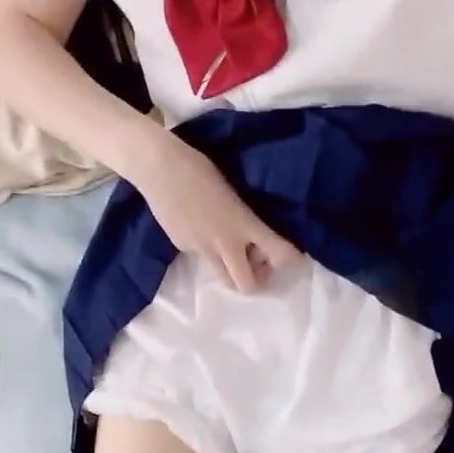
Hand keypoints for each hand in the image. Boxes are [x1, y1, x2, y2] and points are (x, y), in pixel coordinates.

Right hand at [137, 134, 301, 291]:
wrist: (159, 167)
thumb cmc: (201, 167)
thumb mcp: (234, 195)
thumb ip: (245, 219)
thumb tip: (252, 235)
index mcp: (244, 224)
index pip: (279, 253)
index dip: (292, 260)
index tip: (294, 258)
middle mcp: (225, 243)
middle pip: (246, 285)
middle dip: (257, 280)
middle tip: (259, 265)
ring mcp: (201, 249)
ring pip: (223, 278)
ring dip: (234, 272)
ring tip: (233, 252)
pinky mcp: (182, 247)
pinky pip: (202, 257)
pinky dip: (208, 251)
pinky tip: (199, 227)